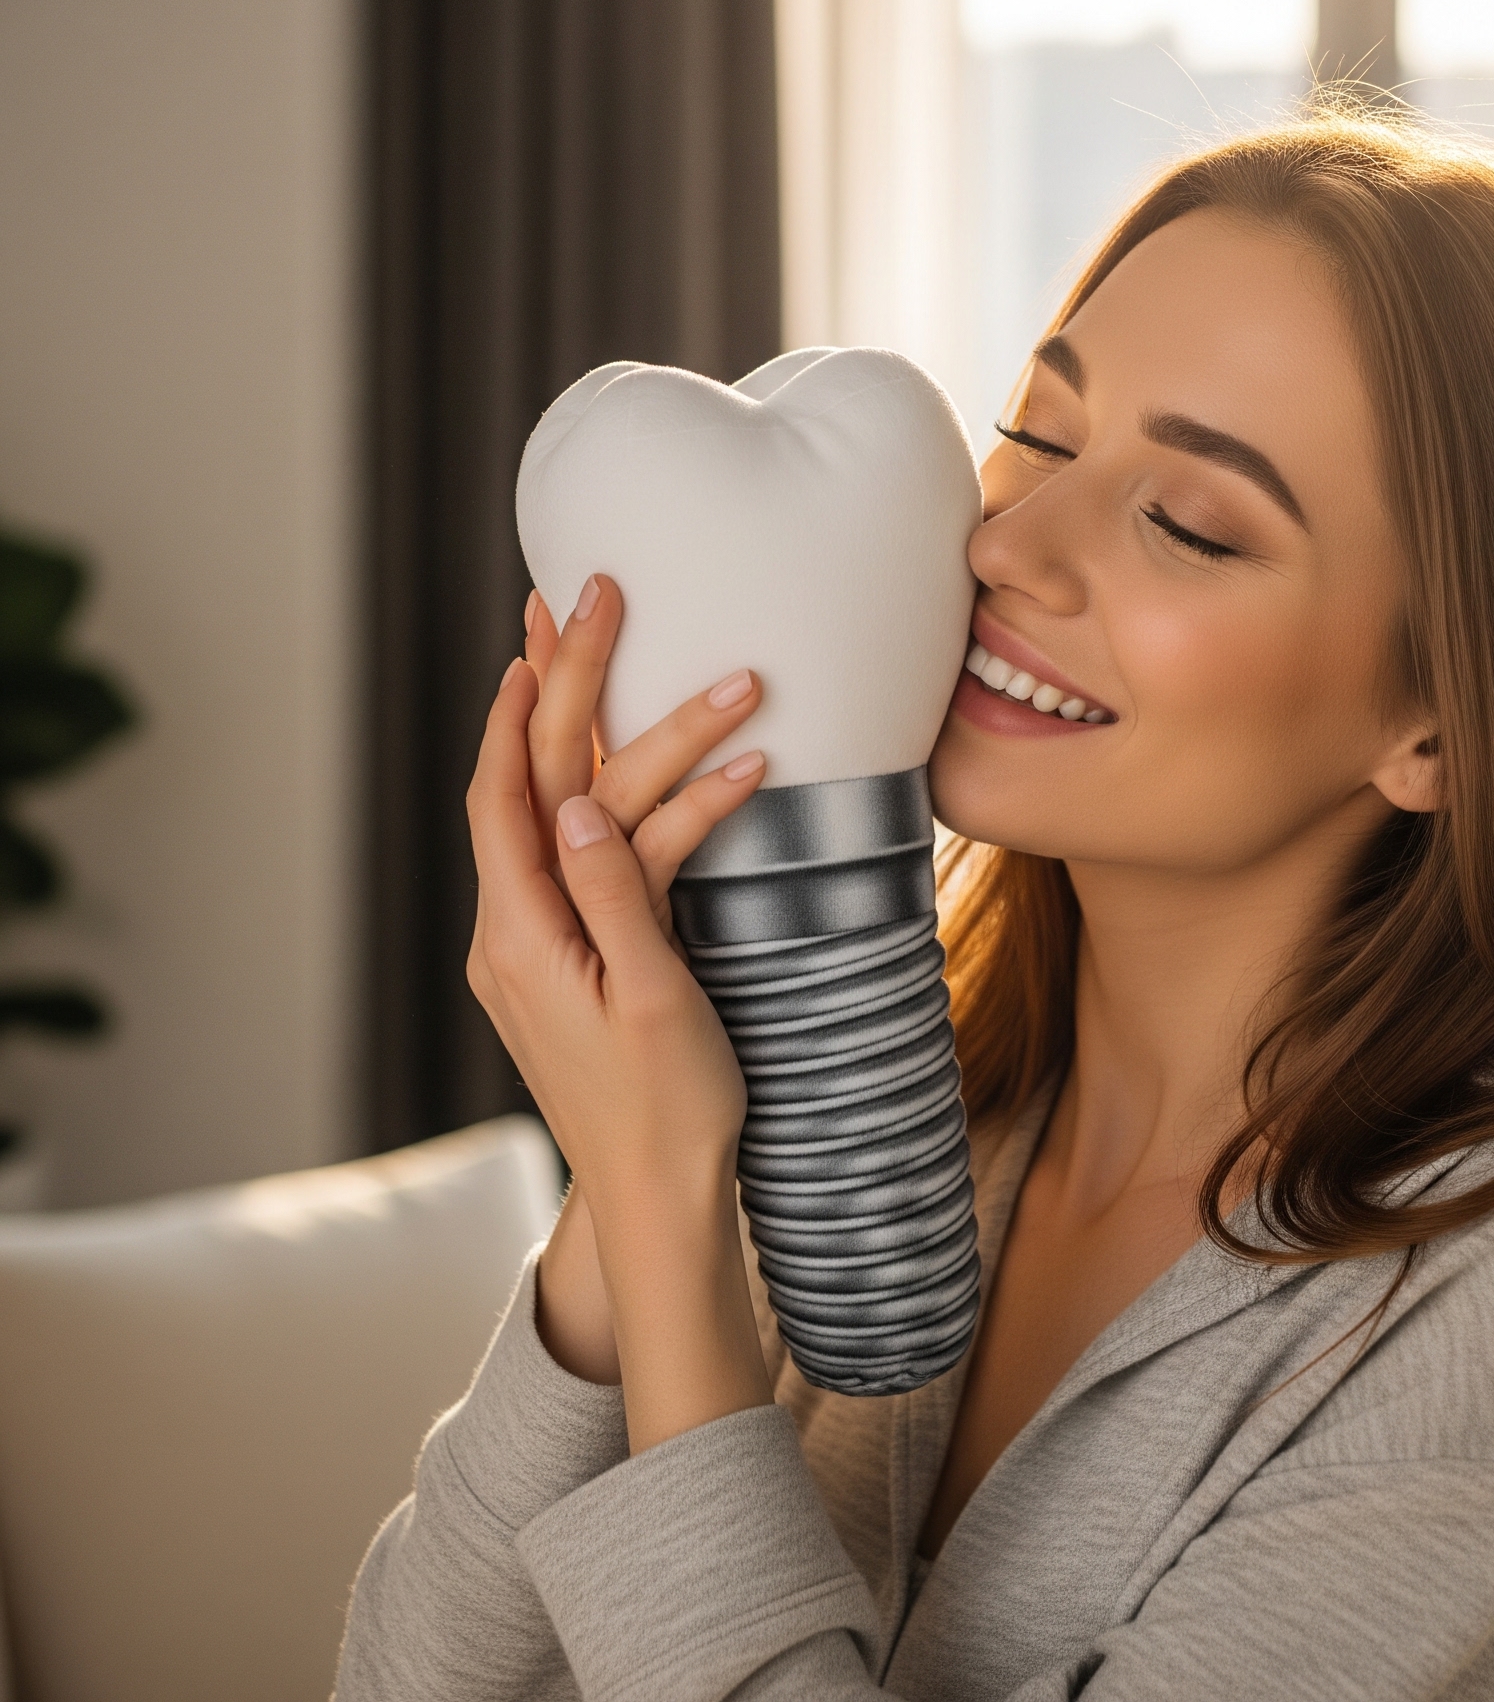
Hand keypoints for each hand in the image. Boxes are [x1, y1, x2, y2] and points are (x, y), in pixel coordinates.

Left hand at [466, 604, 772, 1447]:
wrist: (659, 1202)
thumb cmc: (668, 1110)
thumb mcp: (652, 998)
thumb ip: (613, 895)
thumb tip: (575, 801)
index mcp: (523, 938)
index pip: (506, 795)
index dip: (521, 708)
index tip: (543, 631)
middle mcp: (514, 935)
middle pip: (529, 790)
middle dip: (557, 695)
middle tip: (583, 610)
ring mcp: (537, 951)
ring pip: (558, 820)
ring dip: (588, 743)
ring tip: (599, 665)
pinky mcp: (570, 963)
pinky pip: (582, 860)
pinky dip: (613, 806)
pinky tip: (641, 776)